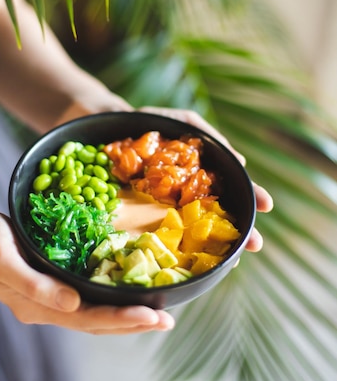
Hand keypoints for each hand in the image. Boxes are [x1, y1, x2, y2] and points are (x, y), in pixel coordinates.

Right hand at [0, 209, 173, 333]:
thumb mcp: (3, 259)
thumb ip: (35, 286)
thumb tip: (72, 305)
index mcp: (35, 305)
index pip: (87, 319)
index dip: (121, 319)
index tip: (152, 317)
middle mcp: (46, 307)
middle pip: (96, 321)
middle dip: (132, 323)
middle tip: (167, 321)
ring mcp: (49, 297)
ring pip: (94, 313)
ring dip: (125, 314)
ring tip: (157, 315)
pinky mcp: (52, 282)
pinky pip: (87, 297)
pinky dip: (110, 299)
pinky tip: (126, 294)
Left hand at [138, 106, 273, 252]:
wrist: (114, 127)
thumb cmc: (154, 124)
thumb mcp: (185, 122)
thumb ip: (209, 137)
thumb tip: (240, 160)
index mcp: (202, 171)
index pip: (233, 185)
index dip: (250, 195)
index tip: (266, 206)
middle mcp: (190, 190)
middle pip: (220, 211)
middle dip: (240, 228)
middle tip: (256, 244)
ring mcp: (170, 203)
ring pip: (197, 225)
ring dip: (217, 241)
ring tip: (233, 259)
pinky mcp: (147, 211)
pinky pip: (166, 229)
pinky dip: (180, 243)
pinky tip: (192, 256)